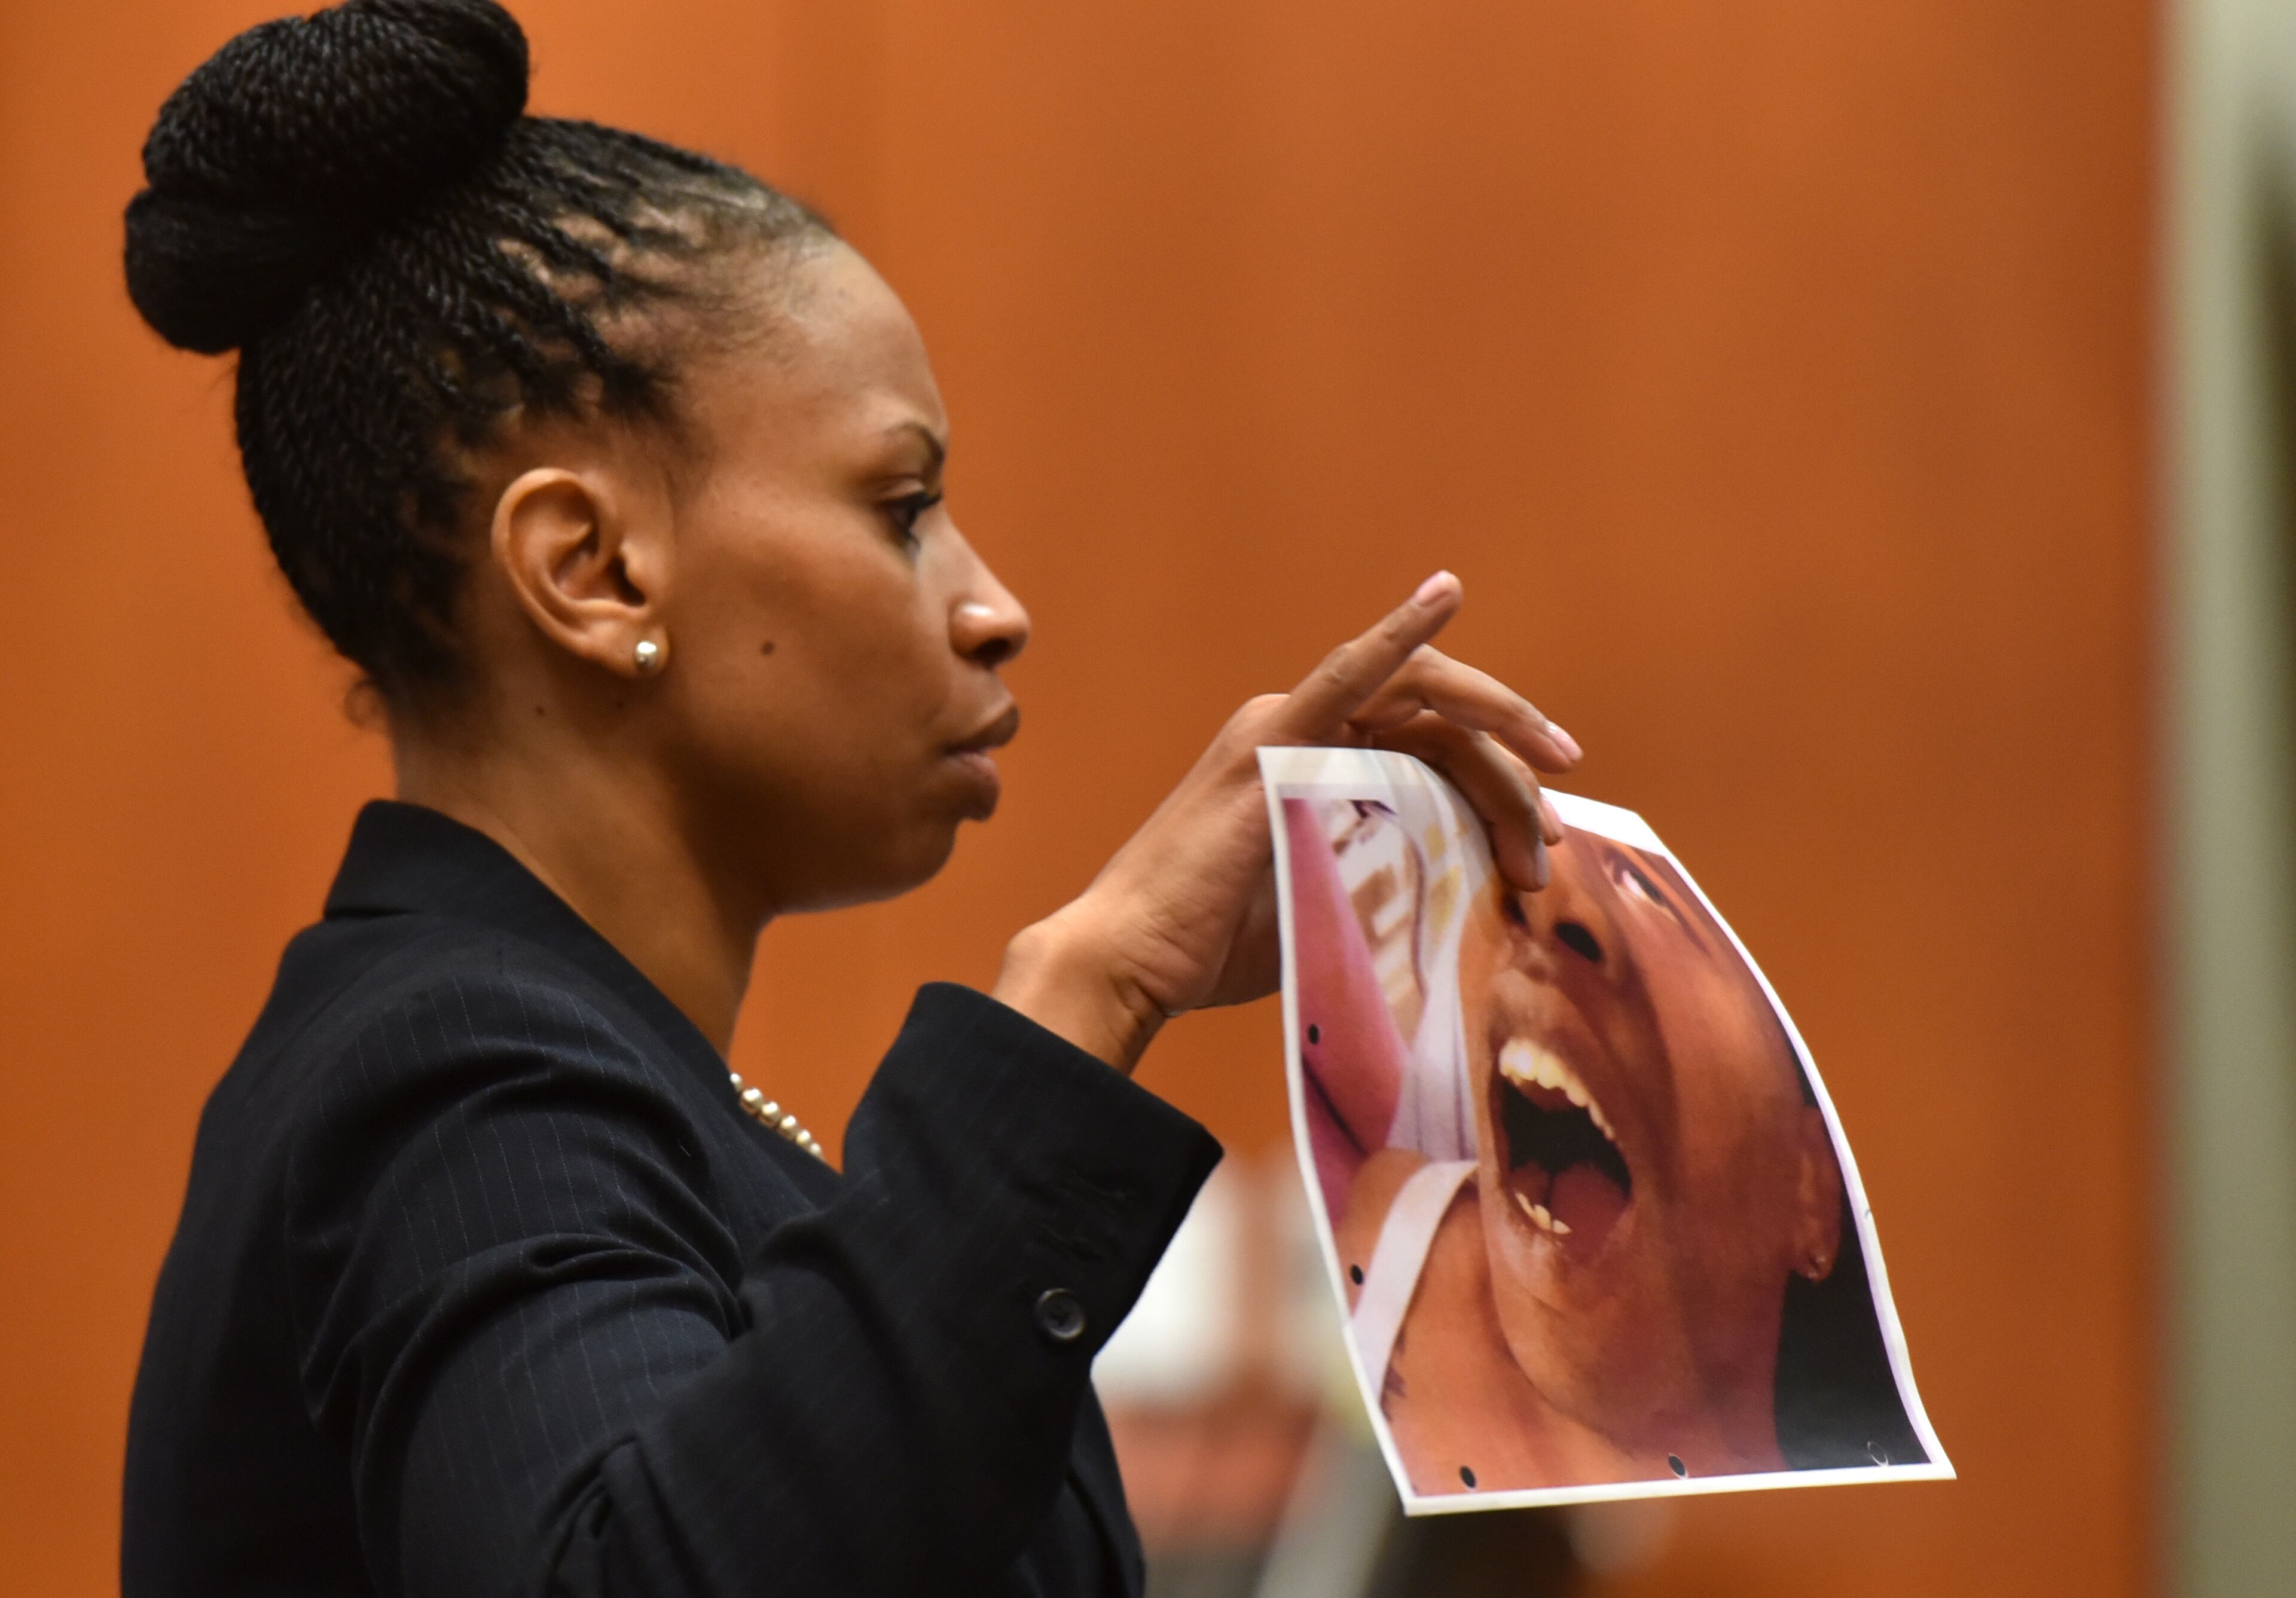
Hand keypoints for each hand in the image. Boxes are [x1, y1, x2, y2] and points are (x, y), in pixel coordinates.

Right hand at [993, 571, 1581, 1071]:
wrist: (1134, 962)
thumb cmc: (1218, 948)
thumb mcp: (1332, 902)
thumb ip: (1387, 877)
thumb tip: (1469, 900)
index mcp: (1315, 760)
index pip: (1434, 745)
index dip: (1501, 784)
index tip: (1547, 843)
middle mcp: (1304, 729)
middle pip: (1442, 724)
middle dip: (1513, 775)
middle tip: (1554, 838)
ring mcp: (1287, 729)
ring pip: (1422, 706)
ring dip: (1496, 748)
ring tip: (1545, 820)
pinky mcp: (1272, 745)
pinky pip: (1347, 675)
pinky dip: (1399, 632)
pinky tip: (1444, 593)